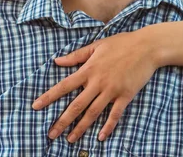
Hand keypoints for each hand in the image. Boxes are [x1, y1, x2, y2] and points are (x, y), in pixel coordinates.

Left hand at [33, 30, 158, 142]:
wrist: (147, 47)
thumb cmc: (122, 43)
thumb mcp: (97, 45)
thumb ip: (77, 55)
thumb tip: (57, 61)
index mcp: (89, 69)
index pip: (64, 86)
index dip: (49, 97)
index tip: (36, 106)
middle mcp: (98, 82)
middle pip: (76, 105)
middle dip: (62, 121)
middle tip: (51, 134)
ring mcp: (112, 90)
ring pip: (93, 113)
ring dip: (81, 128)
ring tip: (70, 140)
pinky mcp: (125, 95)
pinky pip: (115, 115)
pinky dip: (107, 127)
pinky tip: (100, 137)